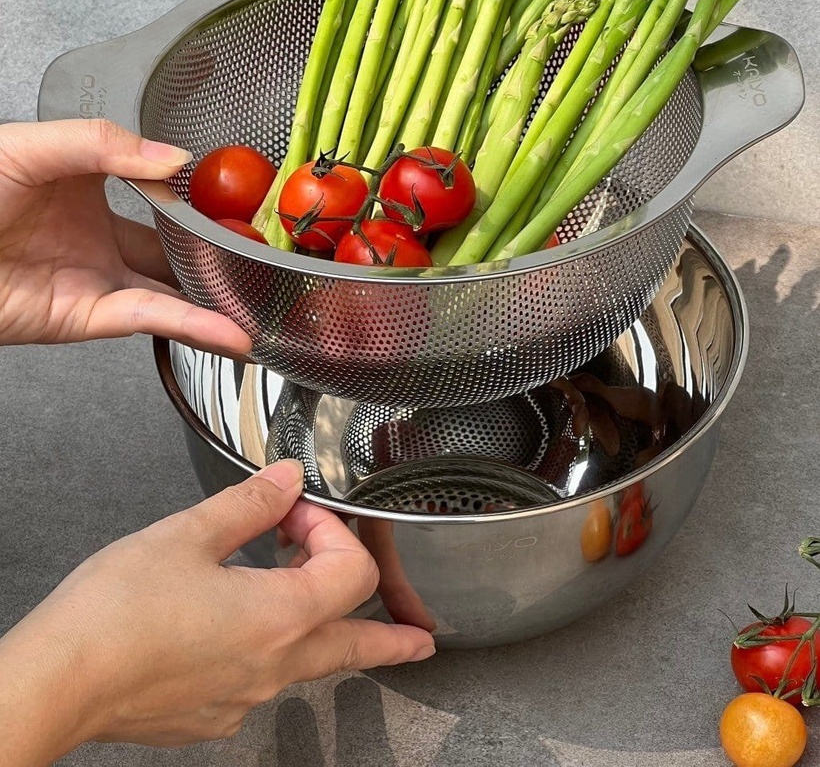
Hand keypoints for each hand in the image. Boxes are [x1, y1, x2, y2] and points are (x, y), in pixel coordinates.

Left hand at [0, 118, 249, 353]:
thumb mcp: (32, 146)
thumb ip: (103, 144)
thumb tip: (171, 158)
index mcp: (87, 191)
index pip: (157, 194)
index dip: (195, 197)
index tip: (232, 198)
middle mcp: (96, 239)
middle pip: (170, 250)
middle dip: (212, 256)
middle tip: (258, 257)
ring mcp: (94, 279)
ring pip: (169, 292)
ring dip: (215, 303)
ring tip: (262, 305)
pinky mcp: (86, 316)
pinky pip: (149, 319)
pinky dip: (193, 328)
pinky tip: (228, 332)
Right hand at [0, 460, 434, 763]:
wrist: (59, 682)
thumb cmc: (116, 613)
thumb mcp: (189, 535)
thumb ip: (251, 506)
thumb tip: (288, 480)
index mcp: (280, 616)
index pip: (351, 573)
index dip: (333, 532)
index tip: (296, 512)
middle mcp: (273, 667)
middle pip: (354, 647)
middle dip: (390, 638)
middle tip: (418, 640)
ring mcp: (243, 698)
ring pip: (307, 665)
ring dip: (320, 632)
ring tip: (318, 613)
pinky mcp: (210, 715)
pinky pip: (259, 684)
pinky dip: (267, 653)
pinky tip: (235, 632)